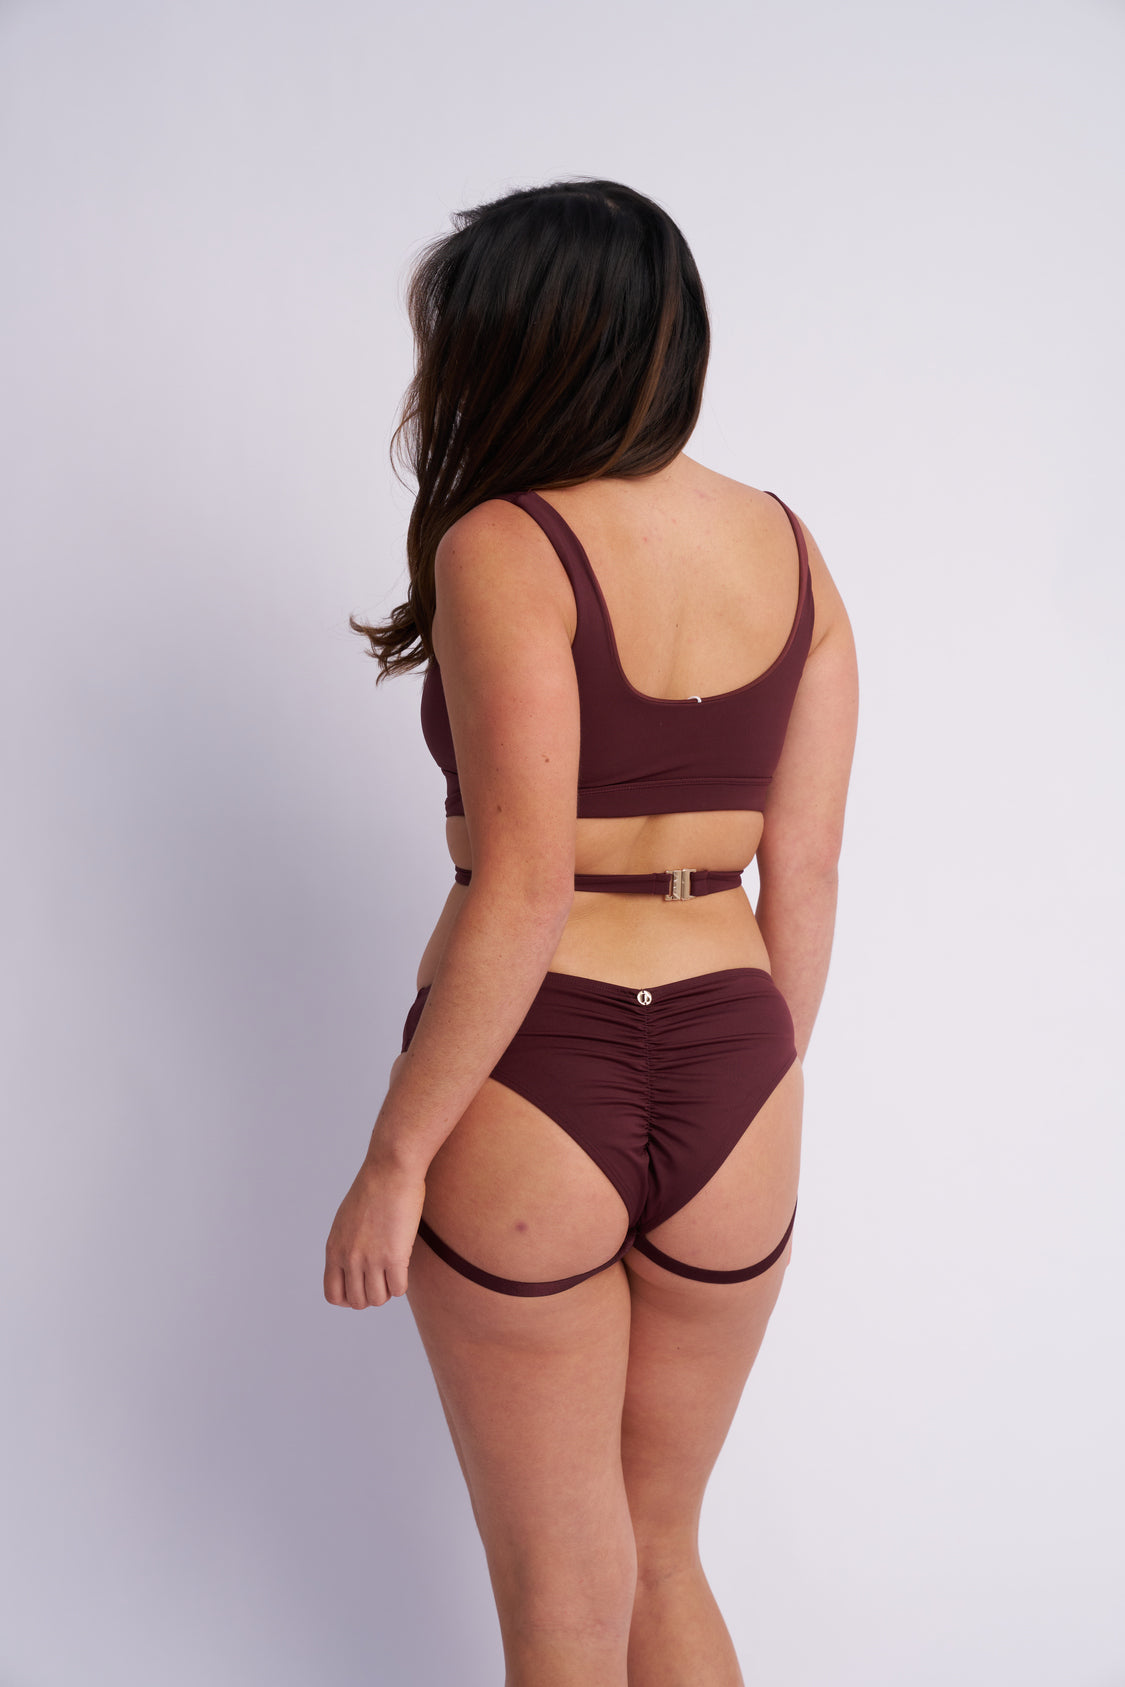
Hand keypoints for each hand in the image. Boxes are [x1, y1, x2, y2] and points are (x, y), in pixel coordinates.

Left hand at [323, 1144, 426, 1309]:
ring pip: (378, 1299)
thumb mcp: (347, 1220)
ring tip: (394, 1272)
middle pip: (358, 1301)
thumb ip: (346, 1245)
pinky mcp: (394, 1256)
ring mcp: (370, 1259)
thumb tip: (355, 1267)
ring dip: (388, 1291)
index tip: (363, 1285)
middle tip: (383, 1277)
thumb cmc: (374, 1190)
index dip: (349, 1298)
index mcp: (333, 1249)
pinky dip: (402, 1284)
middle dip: (372, 1294)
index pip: (333, 1295)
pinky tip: (404, 1265)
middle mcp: (348, 1258)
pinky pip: (398, 1289)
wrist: (390, 1170)